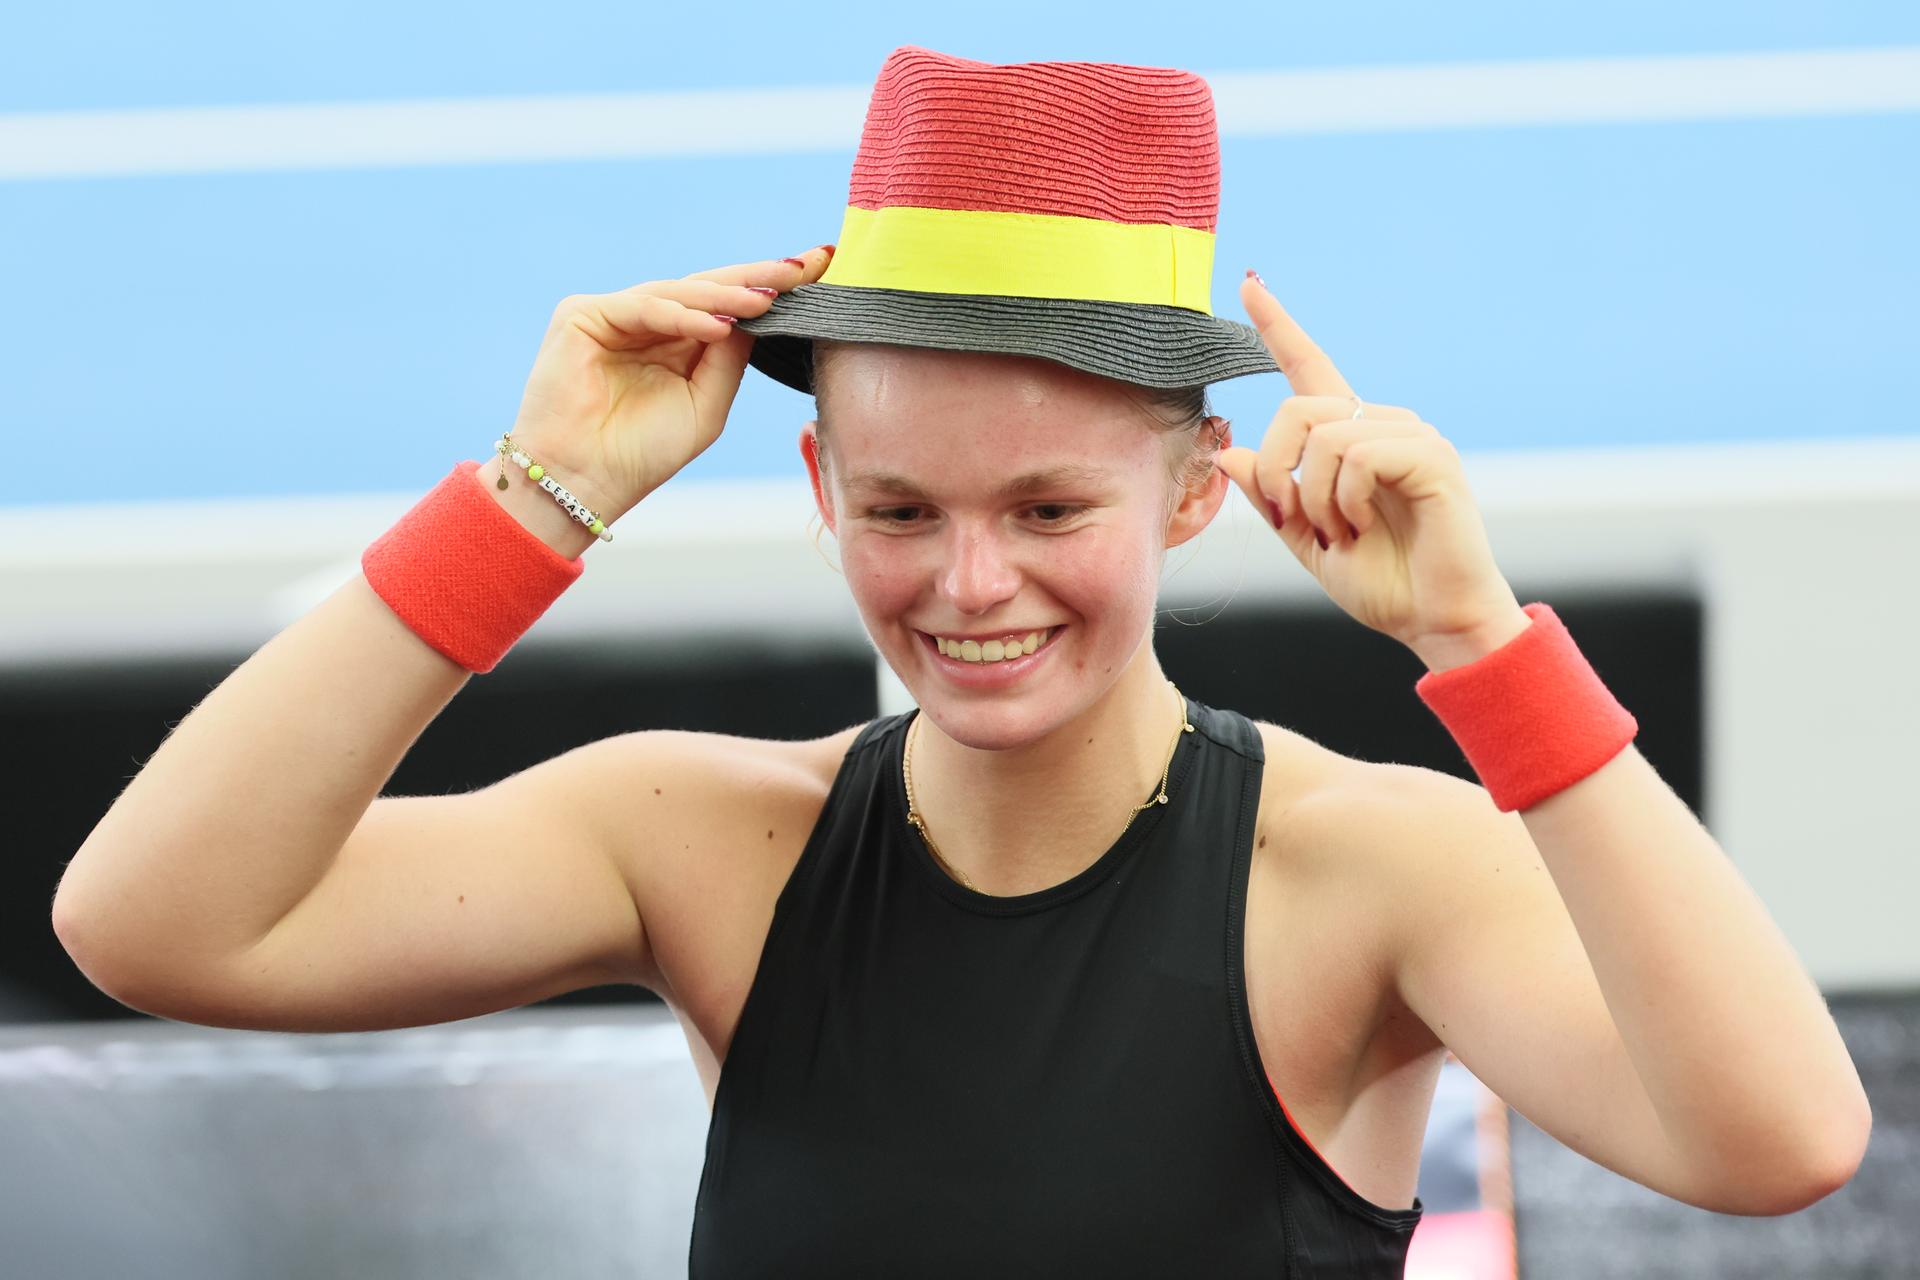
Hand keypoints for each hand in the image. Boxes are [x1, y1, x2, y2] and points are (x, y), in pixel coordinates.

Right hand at [506, 245, 834, 518]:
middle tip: (808, 265)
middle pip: (711, 288)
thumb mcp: (706, 405)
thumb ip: (729, 360)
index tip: (822, 268)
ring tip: (770, 298)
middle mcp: (649, 322)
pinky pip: (645, 304)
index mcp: (678, 343)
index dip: (773, 288)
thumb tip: (759, 311)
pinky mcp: (584, 315)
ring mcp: (615, 315)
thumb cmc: (640, 454)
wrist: (582, 483)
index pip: (730, 306)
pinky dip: (683, 314)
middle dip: (761, 276)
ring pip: (682, 291)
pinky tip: (720, 326)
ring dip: (728, 295)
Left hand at [1213, 272, 1526, 666]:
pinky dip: (1347, 500)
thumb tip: (1231, 451)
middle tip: (1295, 522)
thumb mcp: (1307, 541)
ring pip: (1324, 434)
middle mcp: (1382, 425)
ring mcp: (1411, 436)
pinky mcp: (1432, 456)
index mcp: (1350, 440)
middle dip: (1276, 471)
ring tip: (1342, 534)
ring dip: (1317, 498)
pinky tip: (1364, 527)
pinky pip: (1360, 455)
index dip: (1278, 327)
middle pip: (1296, 408)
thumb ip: (1271, 497)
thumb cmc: (1382, 584)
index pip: (1310, 367)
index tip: (1248, 283)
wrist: (1434, 621)